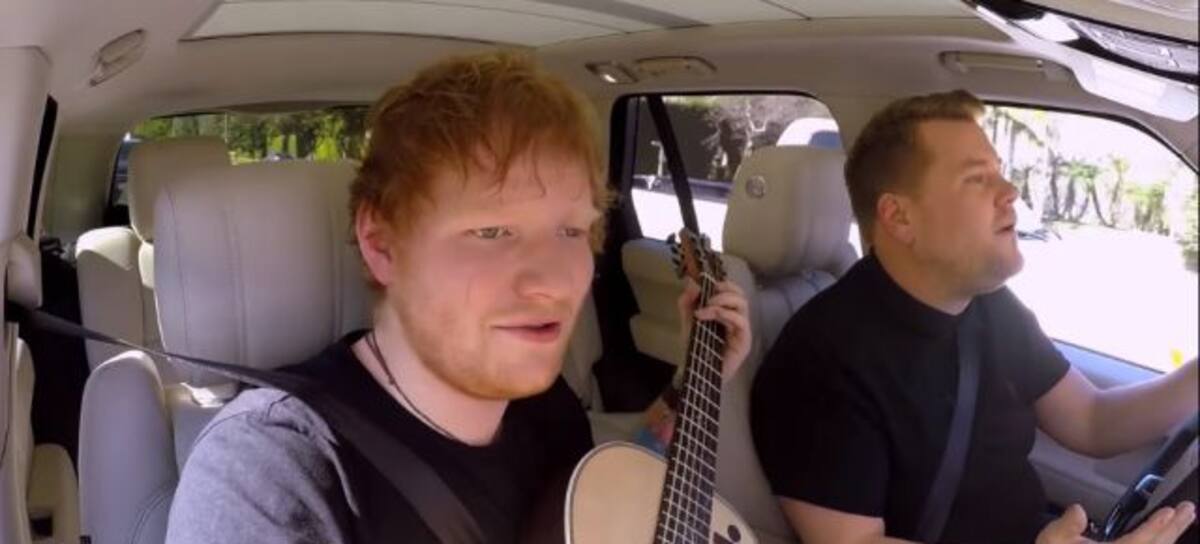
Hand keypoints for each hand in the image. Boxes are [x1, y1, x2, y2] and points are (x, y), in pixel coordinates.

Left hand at [677, 278, 750, 382]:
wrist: (695, 372)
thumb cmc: (695, 349)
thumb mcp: (688, 321)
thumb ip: (687, 303)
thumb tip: (691, 282)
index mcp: (727, 314)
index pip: (733, 292)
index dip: (723, 283)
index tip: (706, 283)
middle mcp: (737, 320)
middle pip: (741, 295)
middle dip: (725, 289)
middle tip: (708, 294)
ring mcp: (742, 331)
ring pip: (743, 305)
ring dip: (723, 300)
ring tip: (706, 306)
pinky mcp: (744, 342)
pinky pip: (741, 321)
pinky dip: (726, 314)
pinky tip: (711, 315)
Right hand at [1036, 503, 1195, 543]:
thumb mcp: (1052, 539)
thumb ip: (1066, 525)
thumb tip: (1078, 510)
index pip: (1139, 541)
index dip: (1155, 526)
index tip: (1171, 512)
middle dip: (1173, 528)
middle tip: (1189, 511)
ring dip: (1172, 536)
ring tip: (1184, 520)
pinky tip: (1167, 539)